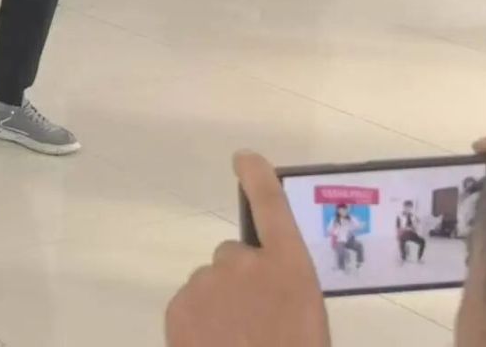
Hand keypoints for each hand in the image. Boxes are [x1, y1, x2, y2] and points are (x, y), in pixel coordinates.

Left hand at [164, 152, 330, 346]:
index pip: (272, 207)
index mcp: (290, 267)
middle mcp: (245, 263)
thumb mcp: (306, 322)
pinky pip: (191, 306)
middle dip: (241, 281)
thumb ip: (284, 293)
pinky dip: (199, 324)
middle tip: (255, 323)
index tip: (244, 157)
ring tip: (236, 343)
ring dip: (220, 305)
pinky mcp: (179, 306)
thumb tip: (267, 294)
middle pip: (235, 257)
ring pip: (211, 285)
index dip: (258, 177)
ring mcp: (207, 282)